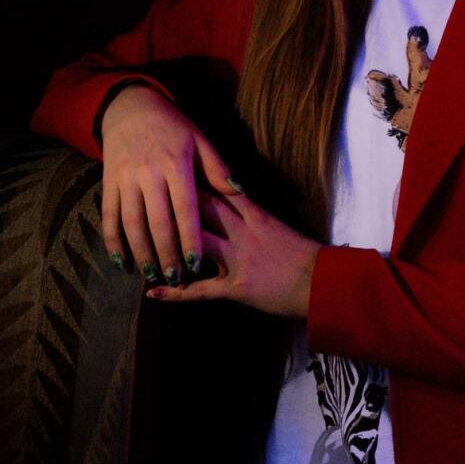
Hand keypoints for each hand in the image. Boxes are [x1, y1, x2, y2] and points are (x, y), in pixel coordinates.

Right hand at [100, 83, 241, 285]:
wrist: (131, 109)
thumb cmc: (173, 128)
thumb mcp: (199, 140)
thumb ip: (218, 168)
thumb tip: (239, 192)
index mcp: (176, 164)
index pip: (186, 208)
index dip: (190, 238)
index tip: (196, 264)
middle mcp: (149, 173)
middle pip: (158, 221)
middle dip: (166, 253)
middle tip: (176, 277)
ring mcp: (126, 178)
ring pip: (131, 223)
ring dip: (141, 252)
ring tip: (152, 274)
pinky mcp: (108, 182)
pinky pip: (109, 216)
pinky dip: (112, 241)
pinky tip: (121, 261)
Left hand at [144, 186, 322, 317]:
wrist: (322, 283)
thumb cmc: (304, 256)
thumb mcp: (278, 228)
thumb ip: (253, 217)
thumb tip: (233, 206)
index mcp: (256, 215)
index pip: (221, 190)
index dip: (195, 179)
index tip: (171, 170)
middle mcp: (244, 232)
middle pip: (205, 209)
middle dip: (175, 202)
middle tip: (146, 194)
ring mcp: (239, 259)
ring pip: (198, 244)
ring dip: (169, 246)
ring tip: (142, 247)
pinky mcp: (238, 287)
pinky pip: (201, 290)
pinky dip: (176, 293)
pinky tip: (153, 293)